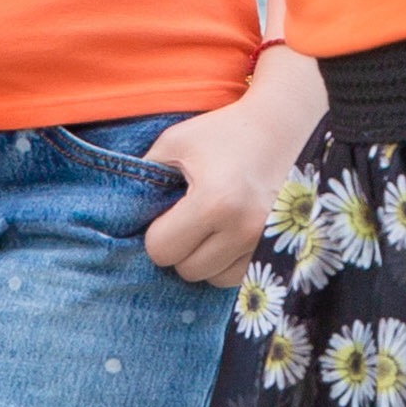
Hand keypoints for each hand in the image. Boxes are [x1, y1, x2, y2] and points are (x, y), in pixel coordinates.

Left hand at [139, 48, 328, 282]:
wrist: (284, 127)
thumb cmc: (224, 132)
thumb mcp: (174, 142)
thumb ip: (144, 177)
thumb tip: (121, 215)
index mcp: (214, 201)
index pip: (162, 250)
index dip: (156, 233)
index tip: (166, 212)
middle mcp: (245, 229)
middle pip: (189, 271)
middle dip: (181, 248)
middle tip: (189, 217)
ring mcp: (269, 243)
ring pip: (216, 279)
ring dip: (207, 259)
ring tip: (212, 225)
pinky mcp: (285, 249)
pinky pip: (243, 277)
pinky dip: (230, 262)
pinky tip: (230, 233)